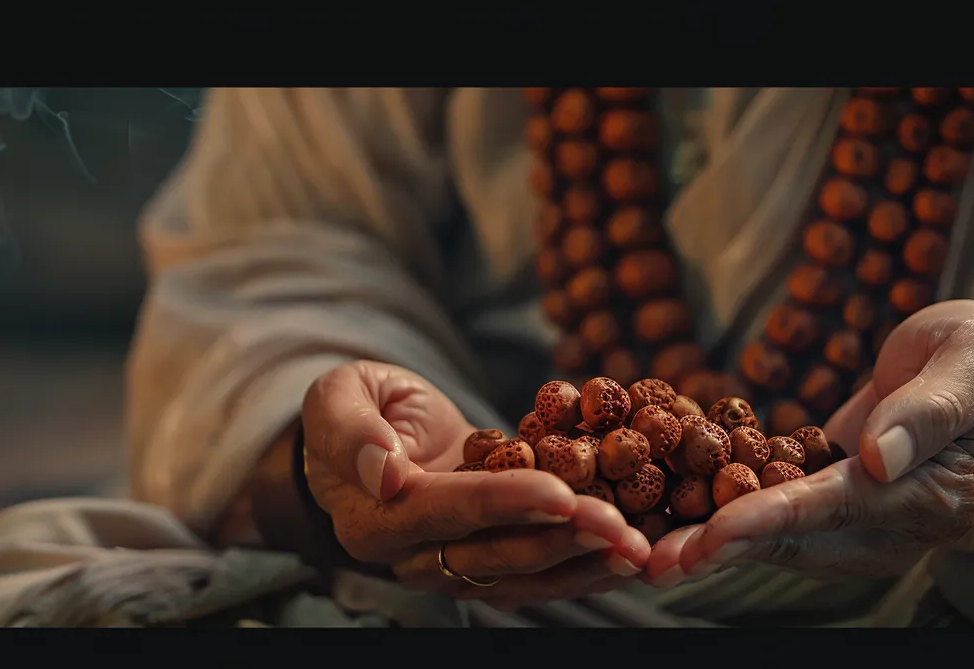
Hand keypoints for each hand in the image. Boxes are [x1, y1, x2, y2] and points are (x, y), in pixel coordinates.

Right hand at [303, 361, 649, 608]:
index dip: (504, 503)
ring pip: (522, 577)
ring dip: (582, 564)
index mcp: (372, 518)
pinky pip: (536, 574)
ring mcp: (450, 567)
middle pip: (494, 553)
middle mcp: (411, 557)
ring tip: (636, 549)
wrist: (373, 433)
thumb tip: (385, 471)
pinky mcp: (484, 562)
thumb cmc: (353, 407)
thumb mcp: (337, 396)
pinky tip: (627, 556)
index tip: (561, 493)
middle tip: (621, 527)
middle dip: (561, 539)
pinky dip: (583, 567)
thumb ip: (350, 430)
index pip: (446, 511)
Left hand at [647, 300, 973, 583]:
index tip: (717, 530)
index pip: (842, 506)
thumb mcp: (972, 362)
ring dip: (710, 548)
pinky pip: (773, 522)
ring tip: (644, 552)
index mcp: (936, 495)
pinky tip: (667, 521)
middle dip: (722, 549)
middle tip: (653, 559)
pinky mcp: (834, 514)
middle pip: (800, 540)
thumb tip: (878, 457)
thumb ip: (928, 409)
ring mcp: (865, 529)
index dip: (775, 517)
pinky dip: (720, 524)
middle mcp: (897, 528)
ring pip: (779, 542)